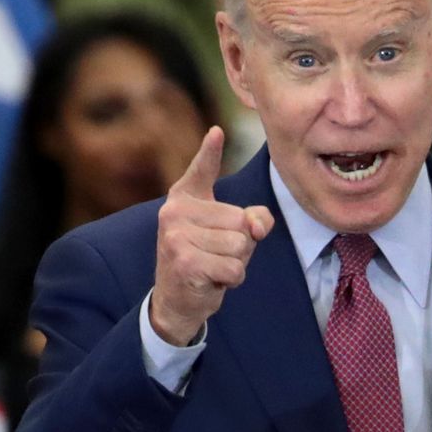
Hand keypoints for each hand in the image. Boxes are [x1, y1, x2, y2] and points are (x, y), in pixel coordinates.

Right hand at [149, 127, 273, 346]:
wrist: (176, 300)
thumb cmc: (206, 260)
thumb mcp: (229, 235)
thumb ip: (251, 220)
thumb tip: (256, 225)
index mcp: (184, 199)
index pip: (201, 171)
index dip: (209, 151)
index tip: (217, 131)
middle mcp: (175, 212)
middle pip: (241, 221)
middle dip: (241, 245)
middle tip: (215, 255)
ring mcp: (177, 236)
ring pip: (240, 246)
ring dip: (236, 264)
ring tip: (213, 267)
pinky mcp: (186, 262)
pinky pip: (235, 268)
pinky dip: (232, 279)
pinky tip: (212, 280)